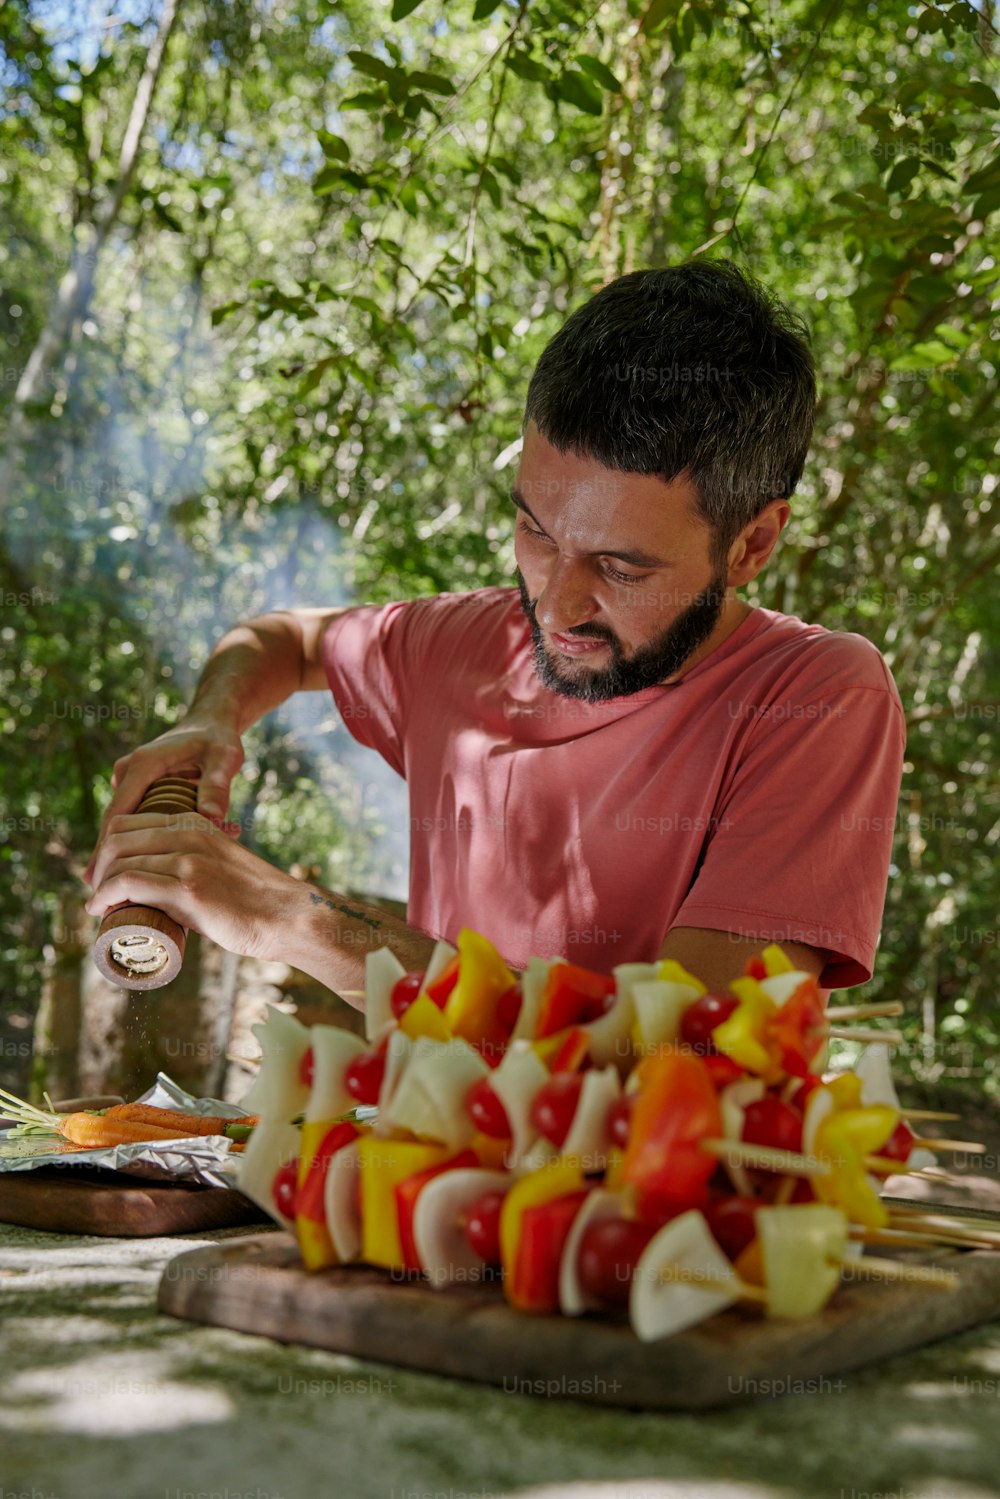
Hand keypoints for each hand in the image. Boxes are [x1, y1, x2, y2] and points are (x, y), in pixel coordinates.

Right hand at [84, 718, 243, 884]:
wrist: (211, 723)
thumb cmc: (219, 740)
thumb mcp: (225, 758)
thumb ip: (218, 785)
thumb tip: (213, 817)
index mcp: (145, 764)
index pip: (119, 813)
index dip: (108, 848)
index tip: (100, 880)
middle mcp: (130, 771)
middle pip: (112, 822)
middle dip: (105, 858)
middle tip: (97, 897)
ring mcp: (131, 778)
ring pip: (118, 822)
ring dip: (114, 853)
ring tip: (107, 893)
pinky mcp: (137, 786)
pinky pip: (130, 818)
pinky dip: (129, 842)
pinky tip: (127, 872)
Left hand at [85, 810, 298, 962]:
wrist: (287, 917)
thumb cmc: (255, 900)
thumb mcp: (220, 863)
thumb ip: (194, 861)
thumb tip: (160, 884)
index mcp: (197, 824)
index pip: (130, 822)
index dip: (107, 848)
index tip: (103, 873)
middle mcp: (190, 834)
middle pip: (117, 837)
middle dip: (98, 865)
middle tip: (97, 891)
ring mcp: (189, 860)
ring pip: (119, 861)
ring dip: (99, 885)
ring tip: (98, 904)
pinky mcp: (188, 888)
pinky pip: (129, 883)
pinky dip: (105, 895)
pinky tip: (100, 907)